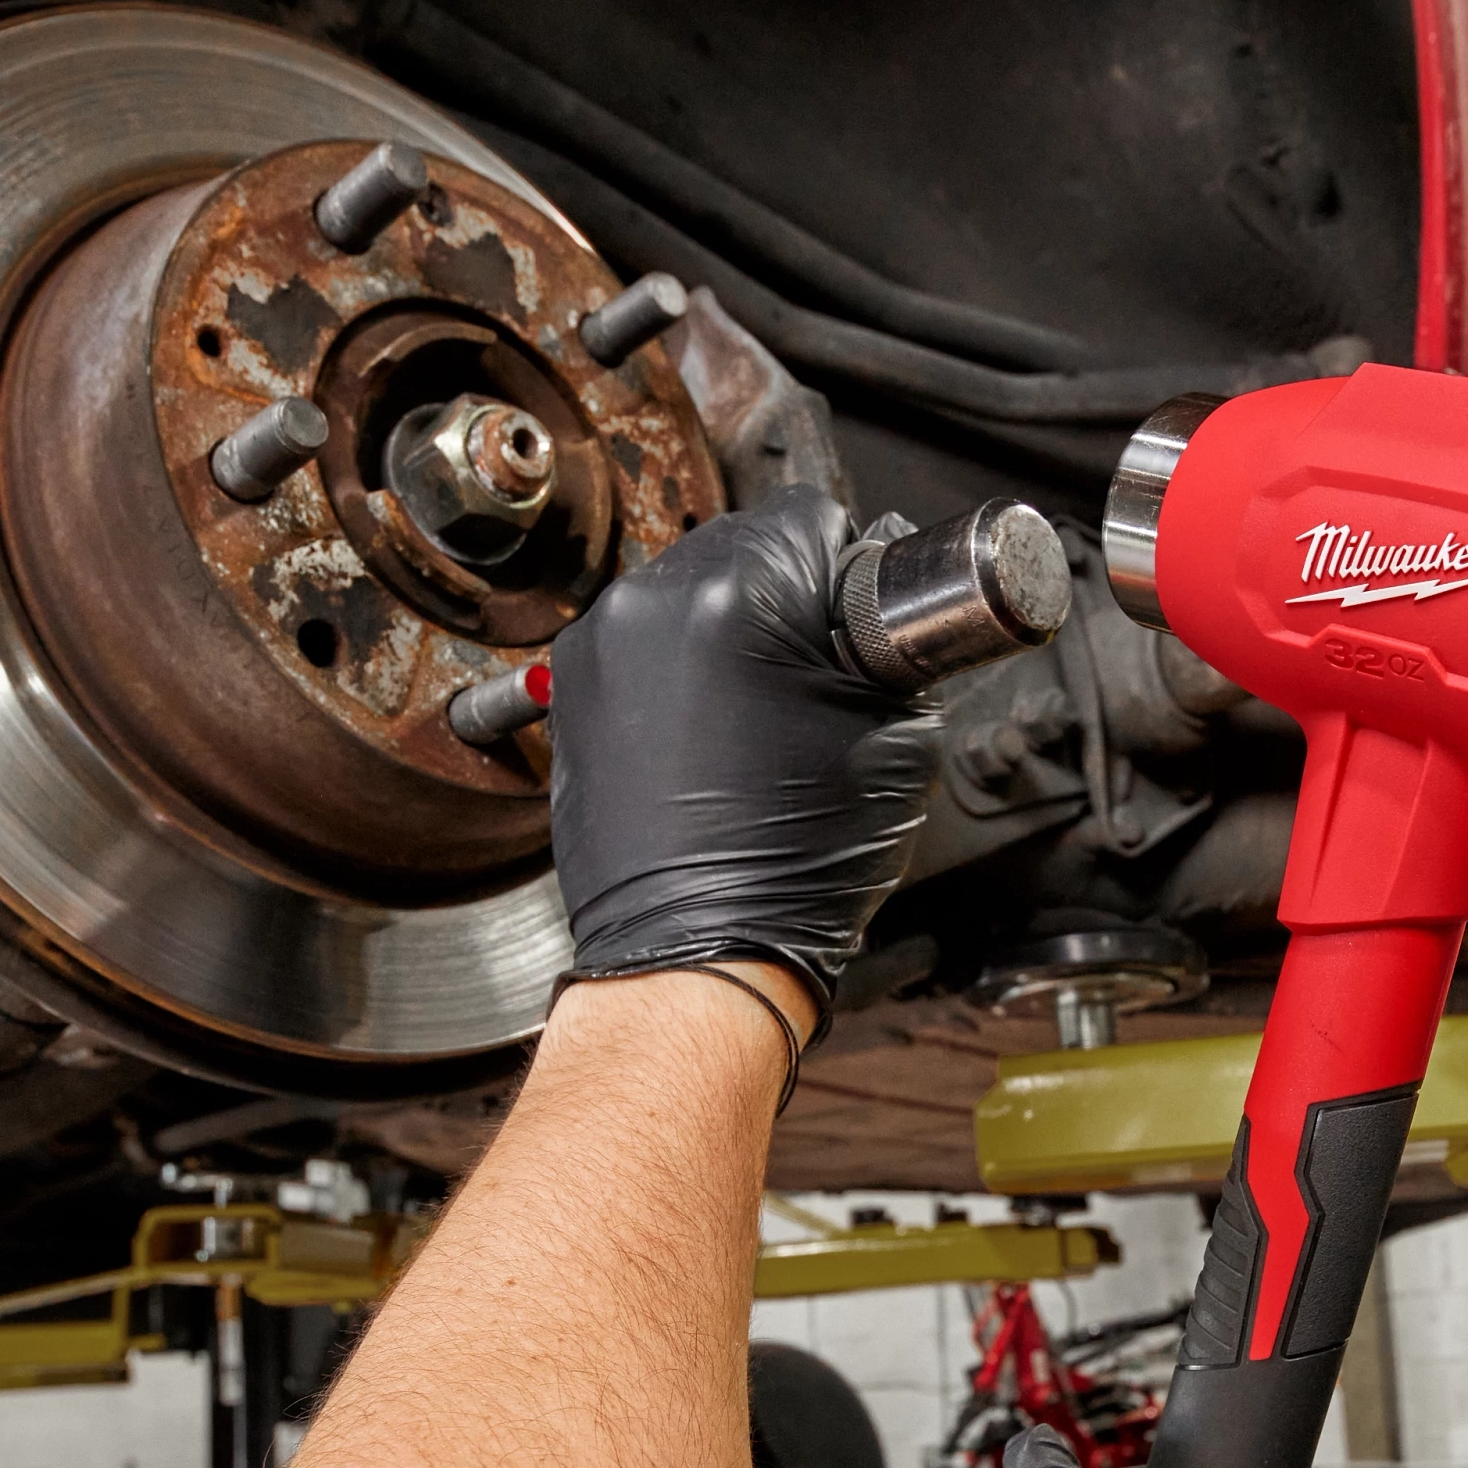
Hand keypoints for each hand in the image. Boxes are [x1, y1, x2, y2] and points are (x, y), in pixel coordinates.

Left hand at [546, 493, 936, 1031]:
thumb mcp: (893, 734)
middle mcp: (654, 604)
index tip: (852, 618)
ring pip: (686, 590)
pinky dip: (675, 669)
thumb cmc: (793, 863)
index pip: (813, 518)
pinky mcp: (574, 690)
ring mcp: (602, 646)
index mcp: (740, 597)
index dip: (848, 568)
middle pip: (741, 543)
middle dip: (782, 595)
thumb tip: (873, 607)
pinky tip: (707, 734)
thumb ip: (884, 645)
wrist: (699, 949)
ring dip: (724, 628)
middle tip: (810, 675)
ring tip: (754, 713)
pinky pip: (640, 642)